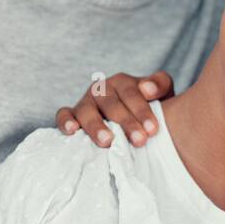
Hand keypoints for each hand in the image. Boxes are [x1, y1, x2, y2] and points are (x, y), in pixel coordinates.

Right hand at [55, 70, 173, 147]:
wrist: (132, 120)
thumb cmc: (149, 108)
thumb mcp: (161, 93)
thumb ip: (160, 85)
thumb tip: (148, 89)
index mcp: (123, 82)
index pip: (131, 93)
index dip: (142, 110)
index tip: (153, 129)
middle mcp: (102, 90)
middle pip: (111, 105)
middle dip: (126, 123)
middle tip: (139, 141)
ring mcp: (85, 102)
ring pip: (86, 110)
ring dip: (96, 125)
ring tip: (107, 141)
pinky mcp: (71, 114)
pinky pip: (63, 114)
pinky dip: (65, 120)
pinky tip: (72, 130)